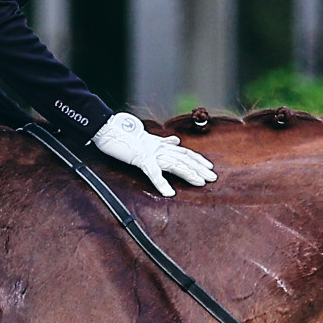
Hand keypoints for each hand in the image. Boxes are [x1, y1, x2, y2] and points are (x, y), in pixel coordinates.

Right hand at [91, 112, 214, 195]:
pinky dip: (162, 183)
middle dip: (200, 168)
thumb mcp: (146, 140)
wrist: (108, 129)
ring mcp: (151, 152)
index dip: (198, 159)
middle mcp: (159, 148)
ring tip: (200, 182)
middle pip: (184, 157)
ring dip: (188, 174)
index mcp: (160, 145)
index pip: (184, 152)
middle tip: (213, 177)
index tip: (209, 168)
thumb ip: (161, 142)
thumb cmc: (124, 137)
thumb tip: (175, 141)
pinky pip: (154, 172)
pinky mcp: (141, 158)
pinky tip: (169, 193)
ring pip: (175, 163)